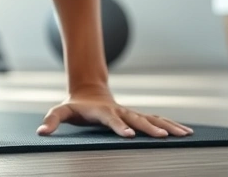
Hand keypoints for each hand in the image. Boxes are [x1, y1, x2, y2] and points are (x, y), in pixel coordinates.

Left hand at [36, 86, 192, 138]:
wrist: (89, 91)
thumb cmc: (75, 106)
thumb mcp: (62, 111)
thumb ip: (52, 120)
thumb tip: (41, 132)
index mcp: (102, 111)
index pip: (111, 120)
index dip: (119, 127)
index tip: (129, 135)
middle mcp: (120, 111)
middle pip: (136, 119)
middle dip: (150, 128)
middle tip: (163, 137)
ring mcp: (131, 113)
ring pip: (152, 118)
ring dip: (167, 126)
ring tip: (184, 134)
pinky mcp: (138, 116)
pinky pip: (157, 119)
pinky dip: (172, 125)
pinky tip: (187, 132)